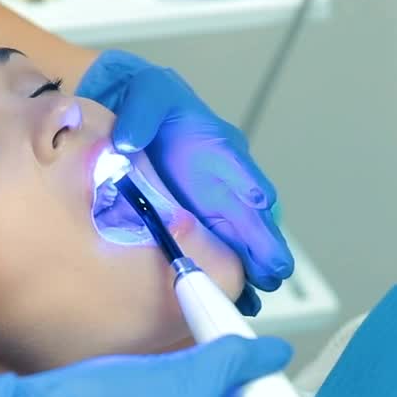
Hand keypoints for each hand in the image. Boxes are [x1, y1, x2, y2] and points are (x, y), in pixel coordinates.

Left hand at [76, 51, 292, 315]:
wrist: (130, 109)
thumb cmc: (146, 100)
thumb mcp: (146, 95)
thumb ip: (141, 115)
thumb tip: (126, 143)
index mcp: (219, 152)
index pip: (244, 183)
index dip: (253, 210)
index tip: (260, 231)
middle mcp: (225, 181)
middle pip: (252, 220)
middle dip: (262, 248)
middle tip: (270, 277)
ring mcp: (214, 202)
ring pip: (240, 239)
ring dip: (248, 268)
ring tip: (251, 300)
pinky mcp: (198, 218)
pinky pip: (220, 247)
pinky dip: (227, 271)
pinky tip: (231, 297)